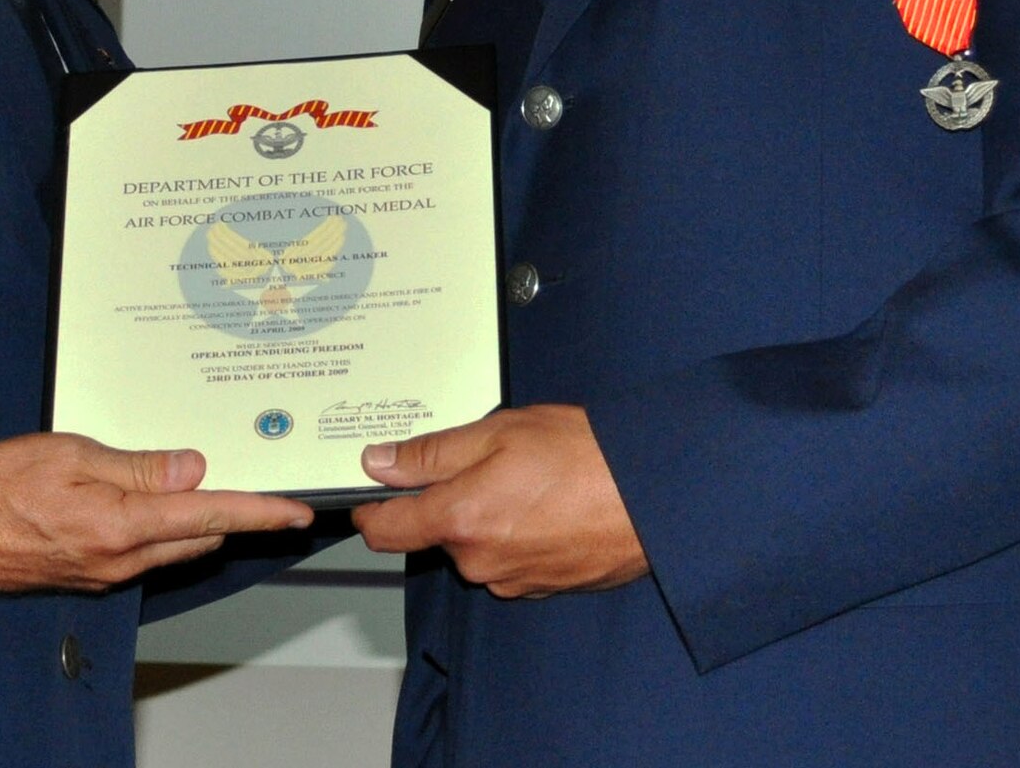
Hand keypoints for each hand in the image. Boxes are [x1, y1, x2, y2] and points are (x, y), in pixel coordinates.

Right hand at [0, 433, 312, 592]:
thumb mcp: (72, 454)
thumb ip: (136, 465)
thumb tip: (192, 468)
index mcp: (119, 527)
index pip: (207, 518)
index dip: (257, 512)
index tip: (294, 511)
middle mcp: (118, 561)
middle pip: (196, 539)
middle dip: (235, 515)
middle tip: (269, 489)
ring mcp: (103, 573)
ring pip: (171, 548)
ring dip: (198, 523)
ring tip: (219, 487)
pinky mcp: (88, 574)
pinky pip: (142, 553)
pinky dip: (163, 529)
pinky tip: (161, 503)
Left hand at [351, 404, 646, 598]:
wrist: (651, 495)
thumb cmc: (581, 456)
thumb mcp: (497, 432)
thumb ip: (432, 453)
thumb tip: (379, 463)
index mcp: (460, 520)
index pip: (386, 531)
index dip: (370, 510)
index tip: (368, 495)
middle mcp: (479, 561)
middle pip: (436, 533)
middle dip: (449, 499)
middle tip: (483, 459)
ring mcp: (511, 580)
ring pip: (474, 545)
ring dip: (485, 515)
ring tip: (525, 477)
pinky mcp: (541, 587)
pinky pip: (508, 558)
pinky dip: (515, 532)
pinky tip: (545, 503)